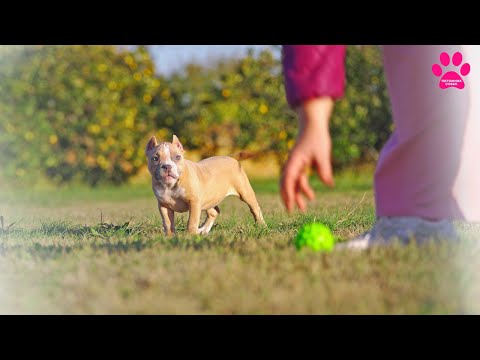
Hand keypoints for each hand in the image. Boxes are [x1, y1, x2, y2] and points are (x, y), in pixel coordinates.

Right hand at [280, 97, 334, 212]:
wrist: (313, 125)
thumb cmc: (317, 137)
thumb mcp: (322, 154)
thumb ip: (324, 169)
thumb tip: (329, 184)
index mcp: (294, 161)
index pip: (287, 180)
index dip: (288, 194)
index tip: (290, 206)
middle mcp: (291, 164)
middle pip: (286, 184)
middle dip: (288, 198)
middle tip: (292, 211)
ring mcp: (294, 164)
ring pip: (292, 183)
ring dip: (297, 195)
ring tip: (304, 207)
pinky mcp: (299, 165)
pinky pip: (298, 179)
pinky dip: (302, 188)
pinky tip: (310, 196)